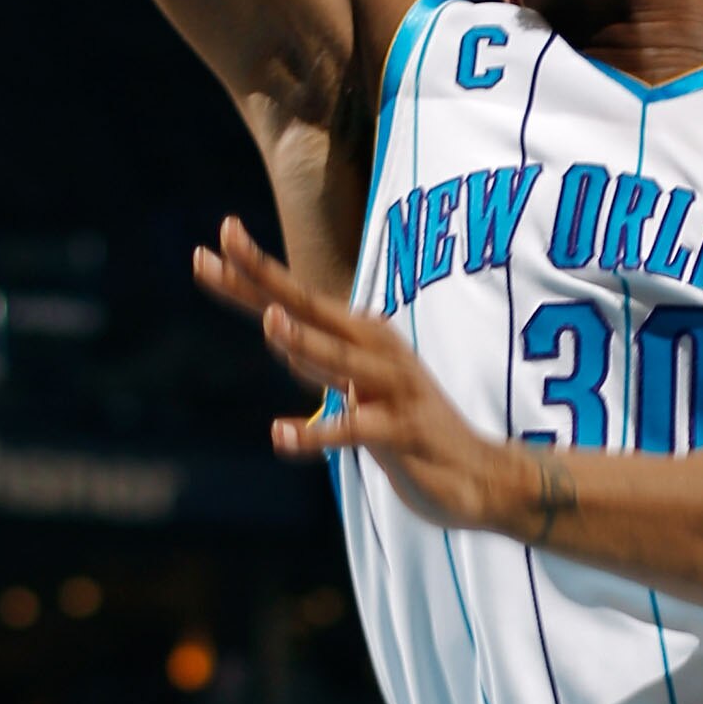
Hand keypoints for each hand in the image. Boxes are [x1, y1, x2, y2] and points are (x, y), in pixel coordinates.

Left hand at [195, 219, 524, 532]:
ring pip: (340, 359)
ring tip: (269, 323)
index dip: (258, 266)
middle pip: (311, 307)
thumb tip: (277, 327)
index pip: (299, 296)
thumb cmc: (411, 425)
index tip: (223, 230)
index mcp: (362, 334)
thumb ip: (319, 354)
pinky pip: (356, 430)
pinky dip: (319, 433)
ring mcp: (391, 387)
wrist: (480, 473)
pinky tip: (280, 434)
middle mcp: (375, 349)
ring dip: (306, 342)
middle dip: (267, 276)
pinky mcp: (401, 431)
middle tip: (226, 239)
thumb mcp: (360, 380)